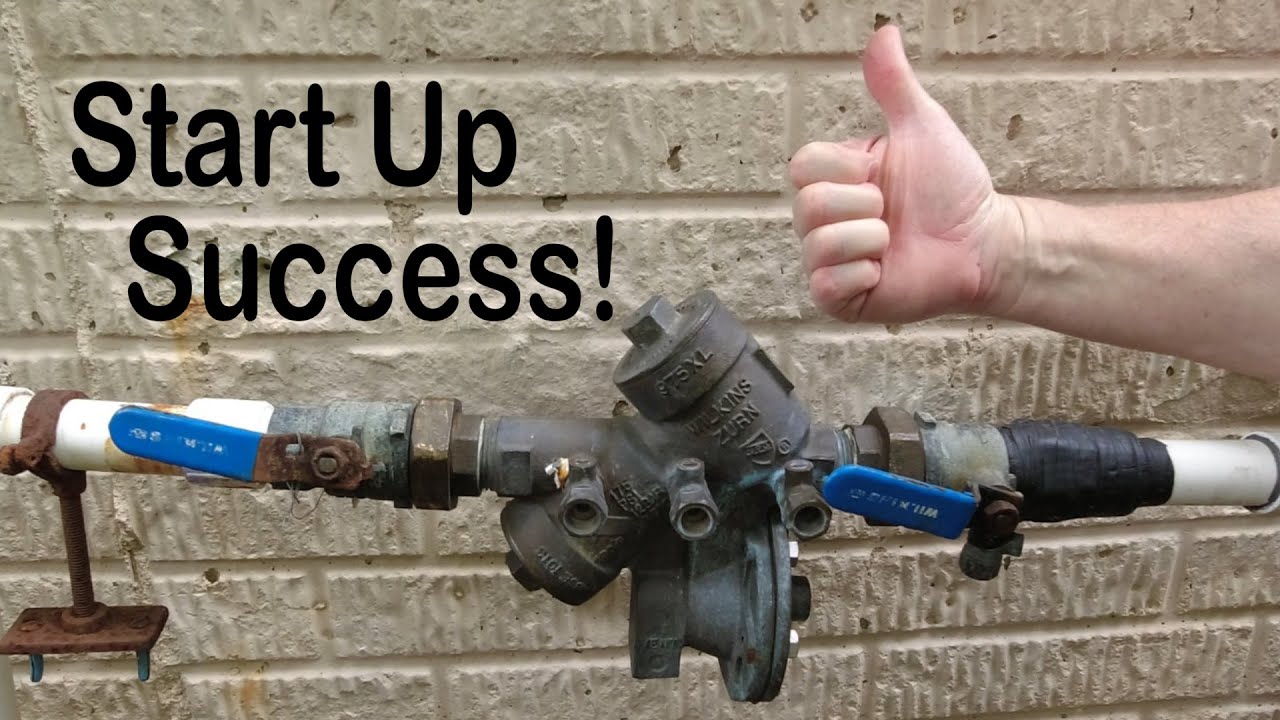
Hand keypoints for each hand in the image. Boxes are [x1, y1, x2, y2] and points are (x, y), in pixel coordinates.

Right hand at [789, 25, 1021, 323]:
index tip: (880, 173)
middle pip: (808, 206)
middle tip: (893, 212)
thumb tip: (884, 33)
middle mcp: (824, 221)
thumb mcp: (922, 127)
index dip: (846, 169)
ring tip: (893, 242)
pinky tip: (886, 270)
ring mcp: (828, 261)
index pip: (804, 166)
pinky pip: (827, 283)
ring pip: (820, 244)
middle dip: (865, 206)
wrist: (983, 242)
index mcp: (834, 179)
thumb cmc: (953, 189)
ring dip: (871, 240)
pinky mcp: (839, 299)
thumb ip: (894, 84)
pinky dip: (864, 274)